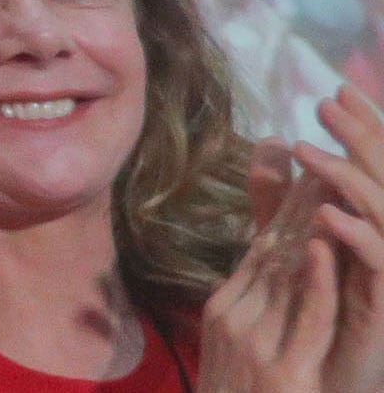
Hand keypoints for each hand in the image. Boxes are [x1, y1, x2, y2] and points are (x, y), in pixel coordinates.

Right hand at [200, 212, 337, 392]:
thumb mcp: (228, 349)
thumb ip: (241, 311)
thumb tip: (241, 275)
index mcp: (219, 311)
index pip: (256, 258)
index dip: (284, 226)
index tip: (308, 194)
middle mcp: (232, 319)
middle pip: (272, 261)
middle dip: (300, 222)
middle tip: (325, 183)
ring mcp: (254, 344)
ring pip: (290, 281)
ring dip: (314, 241)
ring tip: (333, 203)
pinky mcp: (283, 370)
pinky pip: (310, 319)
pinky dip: (320, 283)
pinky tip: (326, 253)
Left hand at [300, 86, 383, 392]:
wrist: (326, 378)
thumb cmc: (314, 313)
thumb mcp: (296, 245)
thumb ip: (283, 201)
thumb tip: (268, 145)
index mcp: (377, 227)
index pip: (379, 166)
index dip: (367, 128)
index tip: (341, 88)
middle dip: (363, 139)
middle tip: (328, 101)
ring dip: (347, 180)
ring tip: (307, 153)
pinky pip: (378, 268)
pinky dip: (357, 239)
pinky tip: (327, 217)